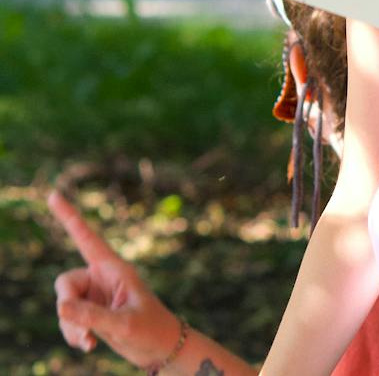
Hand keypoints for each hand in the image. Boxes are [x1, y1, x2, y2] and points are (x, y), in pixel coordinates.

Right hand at [46, 190, 182, 364]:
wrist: (160, 348)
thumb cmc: (151, 330)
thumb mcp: (123, 324)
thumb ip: (92, 316)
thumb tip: (60, 306)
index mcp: (115, 268)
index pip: (87, 238)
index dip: (70, 217)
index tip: (54, 194)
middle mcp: (102, 278)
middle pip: (65, 283)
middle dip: (67, 306)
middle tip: (83, 329)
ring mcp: (95, 295)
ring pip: (64, 305)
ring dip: (71, 327)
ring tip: (90, 342)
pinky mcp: (91, 312)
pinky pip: (68, 320)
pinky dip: (74, 334)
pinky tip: (90, 346)